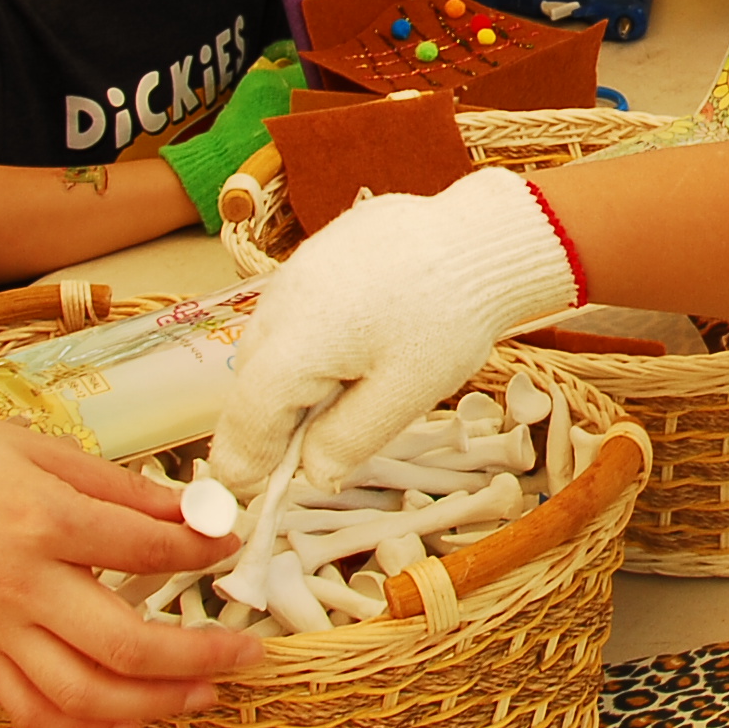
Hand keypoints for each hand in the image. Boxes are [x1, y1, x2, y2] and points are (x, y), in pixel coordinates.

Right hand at [0, 403, 254, 727]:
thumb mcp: (41, 449)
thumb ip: (120, 488)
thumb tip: (193, 509)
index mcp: (40, 520)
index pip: (144, 547)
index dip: (201, 548)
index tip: (232, 544)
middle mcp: (21, 586)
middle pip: (122, 645)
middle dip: (197, 656)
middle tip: (245, 653)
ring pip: (81, 696)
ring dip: (152, 706)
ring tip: (202, 695)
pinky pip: (32, 711)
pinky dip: (85, 725)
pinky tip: (126, 716)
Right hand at [210, 168, 581, 488]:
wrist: (481, 237)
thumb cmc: (449, 318)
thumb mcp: (404, 395)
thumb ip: (347, 440)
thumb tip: (311, 475)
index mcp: (295, 343)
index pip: (247, 417)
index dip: (247, 460)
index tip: (258, 490)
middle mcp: (280, 302)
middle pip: (252, 380)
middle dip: (268, 423)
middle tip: (300, 455)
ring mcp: (295, 271)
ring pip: (270, 343)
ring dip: (288, 380)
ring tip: (338, 399)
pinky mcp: (316, 254)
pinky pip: (293, 311)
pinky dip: (306, 342)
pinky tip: (352, 350)